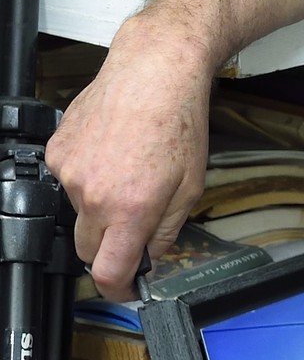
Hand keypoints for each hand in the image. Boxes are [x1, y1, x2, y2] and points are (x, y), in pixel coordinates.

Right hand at [45, 14, 212, 297]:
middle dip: (110, 247)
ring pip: (79, 212)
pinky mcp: (57, 151)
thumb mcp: (191, 186)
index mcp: (130, 209)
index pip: (108, 273)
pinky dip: (88, 175)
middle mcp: (93, 195)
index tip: (127, 287)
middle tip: (134, 224)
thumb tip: (151, 258)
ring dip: (99, 205)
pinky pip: (69, 180)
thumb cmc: (178, 120)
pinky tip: (112, 151)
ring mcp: (69, 173)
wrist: (154, 70)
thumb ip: (167, 230)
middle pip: (88, 249)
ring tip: (128, 170)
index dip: (118, 289)